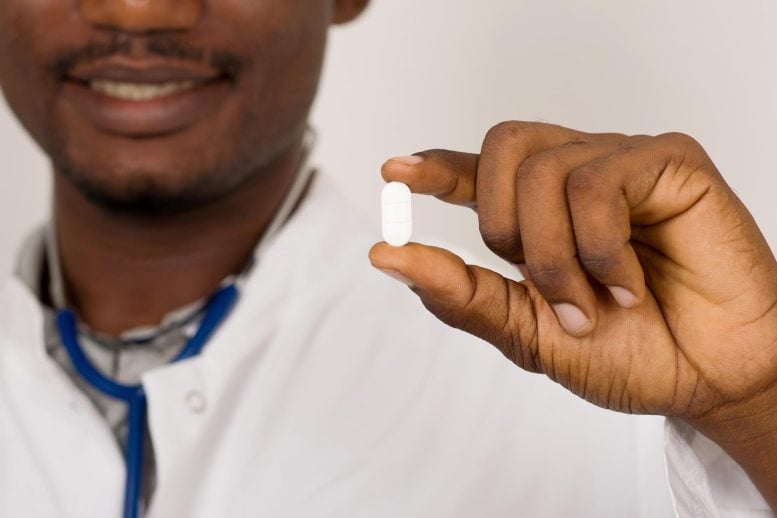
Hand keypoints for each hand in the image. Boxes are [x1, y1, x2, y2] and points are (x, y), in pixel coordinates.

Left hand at [369, 121, 776, 502]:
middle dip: (505, 228)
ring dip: (558, 256)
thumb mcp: (526, 332)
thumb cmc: (627, 353)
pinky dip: (601, 249)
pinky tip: (630, 284)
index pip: (480, 172)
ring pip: (545, 170)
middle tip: (546, 287)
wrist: (708, 380)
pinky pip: (599, 181)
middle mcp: (577, 177)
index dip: (436, 167)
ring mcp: (623, 163)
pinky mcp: (670, 161)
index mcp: (541, 214)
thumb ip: (460, 293)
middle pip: (502, 149)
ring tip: (598, 301)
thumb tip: (384, 257)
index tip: (394, 173)